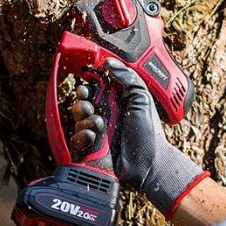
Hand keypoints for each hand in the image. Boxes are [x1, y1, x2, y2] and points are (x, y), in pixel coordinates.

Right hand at [70, 58, 206, 217]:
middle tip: (89, 104)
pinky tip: (95, 137)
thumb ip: (127, 77)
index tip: (87, 83)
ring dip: (85, 119)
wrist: (149, 163)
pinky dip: (82, 136)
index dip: (88, 84)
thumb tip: (109, 62)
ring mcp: (97, 132)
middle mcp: (105, 115)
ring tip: (99, 124)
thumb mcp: (142, 98)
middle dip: (81, 100)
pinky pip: (76, 138)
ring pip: (77, 119)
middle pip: (82, 101)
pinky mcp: (91, 148)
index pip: (95, 87)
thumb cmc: (149, 133)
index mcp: (116, 102)